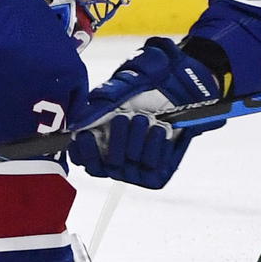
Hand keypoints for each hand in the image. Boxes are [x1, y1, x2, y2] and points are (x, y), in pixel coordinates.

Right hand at [70, 37, 222, 188]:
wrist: (183, 86)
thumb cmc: (148, 86)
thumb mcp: (121, 89)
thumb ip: (99, 106)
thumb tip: (77, 123)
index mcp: (100, 142)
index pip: (82, 159)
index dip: (82, 152)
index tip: (85, 136)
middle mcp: (116, 160)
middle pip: (105, 166)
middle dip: (116, 141)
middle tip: (124, 118)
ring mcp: (136, 170)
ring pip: (128, 170)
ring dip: (136, 141)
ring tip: (146, 118)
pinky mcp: (158, 175)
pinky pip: (152, 169)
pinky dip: (156, 148)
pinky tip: (160, 130)